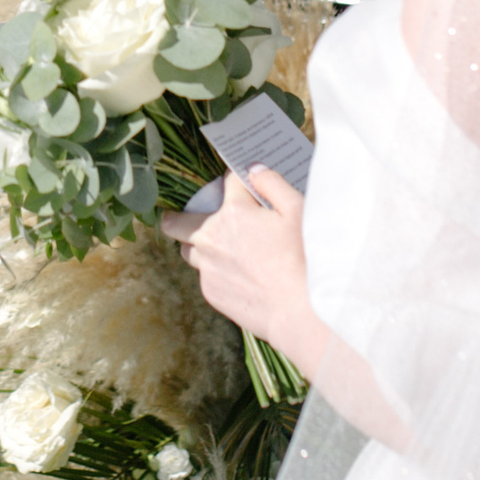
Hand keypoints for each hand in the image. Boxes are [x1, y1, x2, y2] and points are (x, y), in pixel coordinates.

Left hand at [161, 168, 320, 355]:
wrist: (300, 310)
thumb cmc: (303, 257)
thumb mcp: (298, 210)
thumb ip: (273, 183)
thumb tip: (254, 169)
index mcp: (234, 212)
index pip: (227, 182)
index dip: (236, 178)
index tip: (240, 181)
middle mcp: (212, 237)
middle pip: (177, 222)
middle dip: (175, 216)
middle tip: (176, 215)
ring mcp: (208, 267)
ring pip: (187, 250)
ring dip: (195, 244)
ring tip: (210, 245)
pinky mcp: (211, 291)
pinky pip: (204, 275)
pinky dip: (214, 270)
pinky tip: (236, 274)